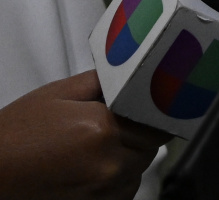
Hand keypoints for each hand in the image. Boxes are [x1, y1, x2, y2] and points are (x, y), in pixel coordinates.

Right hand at [0, 70, 166, 198]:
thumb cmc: (16, 135)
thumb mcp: (60, 94)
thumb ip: (104, 81)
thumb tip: (134, 74)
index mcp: (103, 129)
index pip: (157, 120)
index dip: (157, 111)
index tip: (158, 104)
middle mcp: (108, 165)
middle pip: (150, 146)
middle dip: (141, 132)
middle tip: (120, 123)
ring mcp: (100, 193)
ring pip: (138, 171)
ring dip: (131, 158)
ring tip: (104, 146)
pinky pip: (122, 193)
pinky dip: (118, 181)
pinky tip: (98, 167)